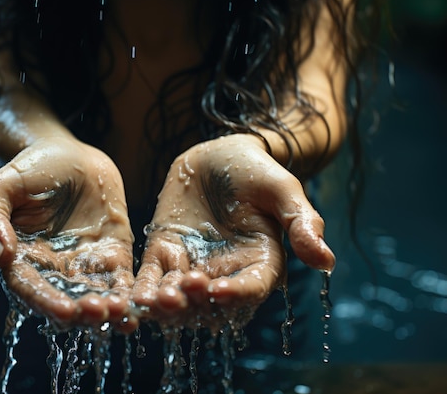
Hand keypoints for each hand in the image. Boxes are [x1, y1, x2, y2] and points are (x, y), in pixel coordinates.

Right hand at [0, 137, 136, 331]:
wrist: (67, 154)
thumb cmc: (28, 169)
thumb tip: (1, 256)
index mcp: (21, 260)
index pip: (31, 290)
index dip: (46, 302)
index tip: (64, 311)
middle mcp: (53, 270)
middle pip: (67, 302)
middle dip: (83, 313)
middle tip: (100, 313)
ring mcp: (85, 265)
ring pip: (96, 296)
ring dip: (109, 309)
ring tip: (122, 312)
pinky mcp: (112, 255)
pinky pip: (122, 281)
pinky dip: (131, 294)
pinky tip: (142, 304)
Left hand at [133, 134, 334, 329]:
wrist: (216, 155)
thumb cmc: (254, 170)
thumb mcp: (281, 189)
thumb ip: (301, 222)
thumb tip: (327, 261)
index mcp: (260, 263)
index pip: (251, 287)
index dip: (236, 293)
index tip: (218, 290)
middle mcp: (226, 273)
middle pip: (211, 303)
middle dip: (194, 304)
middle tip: (178, 295)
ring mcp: (193, 266)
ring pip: (180, 297)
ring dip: (167, 304)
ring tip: (153, 301)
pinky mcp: (164, 255)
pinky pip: (153, 278)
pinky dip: (143, 290)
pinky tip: (132, 297)